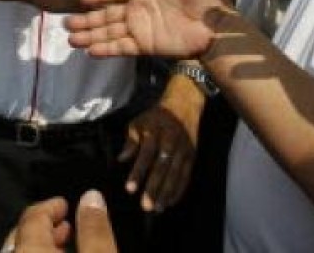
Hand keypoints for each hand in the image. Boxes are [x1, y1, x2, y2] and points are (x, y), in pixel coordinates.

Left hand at [12, 191, 117, 252]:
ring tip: (61, 245)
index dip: (49, 207)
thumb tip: (92, 198)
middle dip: (43, 227)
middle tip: (63, 223)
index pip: (32, 218)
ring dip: (39, 246)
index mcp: (30, 251)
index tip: (62, 204)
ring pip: (18, 252)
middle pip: (20, 236)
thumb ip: (94, 231)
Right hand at [65, 0, 224, 57]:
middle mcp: (137, 9)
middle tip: (65, 23)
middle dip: (86, 19)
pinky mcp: (145, 45)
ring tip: (70, 39)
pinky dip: (105, 49)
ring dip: (90, 35)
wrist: (218, 25)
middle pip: (106, 14)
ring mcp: (140, 28)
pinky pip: (121, 47)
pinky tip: (89, 51)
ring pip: (108, 31)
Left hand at [119, 77, 200, 211]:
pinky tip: (171, 202)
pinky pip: (186, 176)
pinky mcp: (192, 156)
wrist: (183, 105)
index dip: (138, 172)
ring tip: (157, 208)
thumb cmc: (155, 117)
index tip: (130, 189)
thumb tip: (121, 159)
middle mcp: (170, 142)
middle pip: (162, 168)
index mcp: (155, 133)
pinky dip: (179, 190)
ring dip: (166, 193)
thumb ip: (131, 141)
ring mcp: (183, 150)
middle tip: (145, 206)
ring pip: (175, 175)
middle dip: (153, 188)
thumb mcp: (139, 122)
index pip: (145, 155)